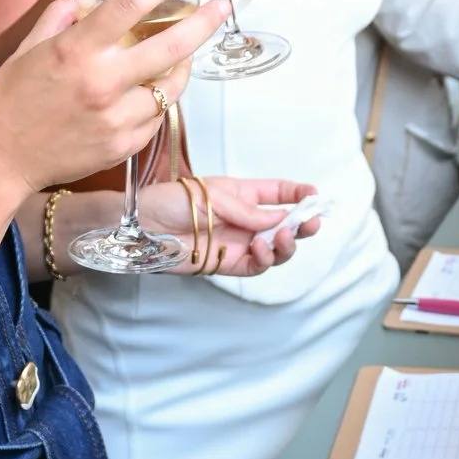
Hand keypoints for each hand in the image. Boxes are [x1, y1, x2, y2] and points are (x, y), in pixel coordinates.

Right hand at [0, 0, 235, 194]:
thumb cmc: (8, 100)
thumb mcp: (28, 49)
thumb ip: (63, 15)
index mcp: (75, 51)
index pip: (130, 6)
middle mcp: (101, 83)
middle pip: (170, 47)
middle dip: (203, 23)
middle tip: (220, 7)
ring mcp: (116, 119)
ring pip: (171, 87)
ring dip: (182, 67)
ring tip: (185, 55)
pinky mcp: (123, 147)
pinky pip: (156, 117)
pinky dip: (158, 102)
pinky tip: (150, 92)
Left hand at [132, 174, 322, 275]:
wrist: (143, 226)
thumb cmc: (172, 200)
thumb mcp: (214, 196)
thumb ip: (249, 211)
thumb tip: (280, 220)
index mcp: (243, 194)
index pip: (278, 193)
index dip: (299, 194)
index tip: (316, 196)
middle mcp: (244, 220)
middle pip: (283, 225)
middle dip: (302, 224)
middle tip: (312, 223)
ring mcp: (238, 242)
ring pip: (275, 249)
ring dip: (286, 244)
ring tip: (283, 237)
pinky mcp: (227, 263)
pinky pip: (256, 266)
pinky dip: (266, 259)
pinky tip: (262, 249)